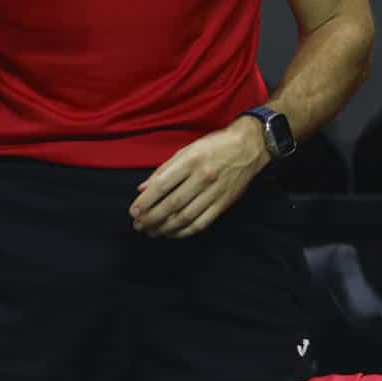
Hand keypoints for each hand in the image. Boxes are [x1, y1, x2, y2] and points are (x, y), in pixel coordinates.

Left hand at [129, 117, 267, 237]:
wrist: (248, 147)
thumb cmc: (213, 146)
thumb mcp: (185, 150)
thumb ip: (163, 170)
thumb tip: (142, 188)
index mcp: (190, 161)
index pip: (162, 185)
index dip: (146, 201)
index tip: (133, 212)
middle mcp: (202, 178)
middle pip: (173, 204)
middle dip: (152, 218)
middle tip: (139, 225)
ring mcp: (215, 192)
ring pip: (186, 217)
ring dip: (166, 228)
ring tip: (152, 232)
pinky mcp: (224, 203)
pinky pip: (202, 222)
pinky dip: (185, 231)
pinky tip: (172, 234)